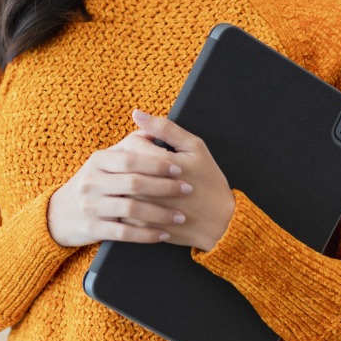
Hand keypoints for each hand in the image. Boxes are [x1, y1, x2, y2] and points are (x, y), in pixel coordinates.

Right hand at [47, 124, 191, 247]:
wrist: (58, 214)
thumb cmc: (92, 184)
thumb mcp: (102, 161)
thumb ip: (129, 145)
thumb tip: (154, 127)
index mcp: (98, 161)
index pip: (131, 159)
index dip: (157, 163)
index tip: (180, 168)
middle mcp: (92, 181)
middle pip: (133, 183)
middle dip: (164, 187)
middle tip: (187, 189)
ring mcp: (91, 206)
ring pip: (131, 209)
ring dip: (160, 214)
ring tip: (180, 216)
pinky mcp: (93, 228)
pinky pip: (124, 233)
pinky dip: (147, 234)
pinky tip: (163, 234)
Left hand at [131, 110, 235, 250]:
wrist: (220, 222)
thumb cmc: (208, 180)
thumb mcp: (195, 148)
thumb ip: (165, 128)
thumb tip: (137, 113)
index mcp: (164, 165)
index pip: (133, 144)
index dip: (140, 142)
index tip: (152, 148)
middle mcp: (151, 188)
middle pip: (123, 166)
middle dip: (131, 162)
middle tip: (147, 166)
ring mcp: (146, 210)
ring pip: (120, 187)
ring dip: (126, 181)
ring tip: (143, 180)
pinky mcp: (142, 227)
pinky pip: (123, 208)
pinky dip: (128, 200)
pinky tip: (142, 198)